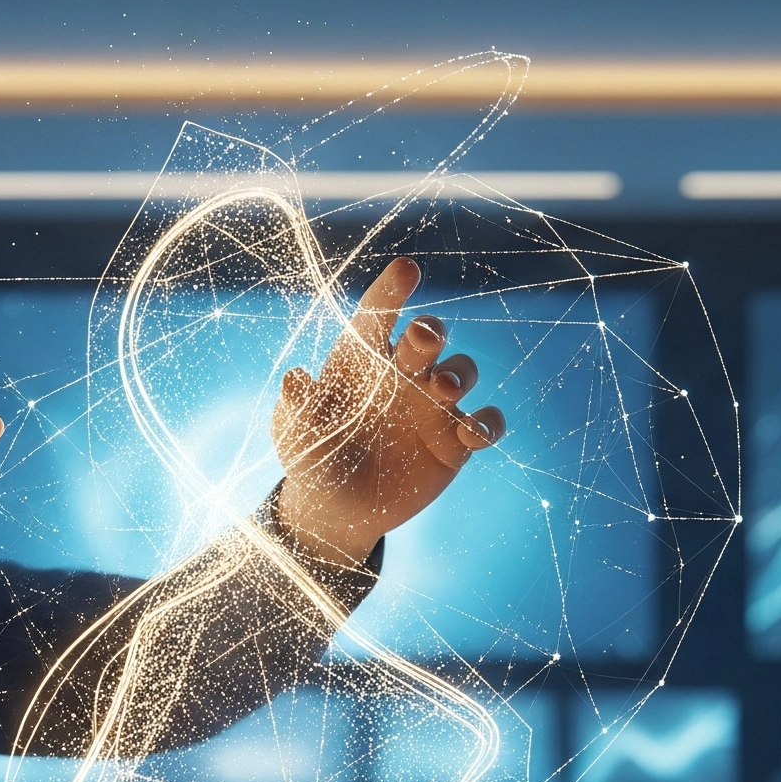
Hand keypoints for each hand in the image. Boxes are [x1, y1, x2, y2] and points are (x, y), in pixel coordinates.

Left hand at [268, 257, 504, 567]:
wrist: (338, 512)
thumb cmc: (312, 460)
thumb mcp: (295, 435)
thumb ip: (296, 407)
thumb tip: (293, 378)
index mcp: (361, 360)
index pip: (378, 315)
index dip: (392, 290)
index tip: (407, 269)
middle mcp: (403, 374)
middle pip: (428, 338)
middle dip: (430, 332)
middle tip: (422, 338)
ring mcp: (433, 407)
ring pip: (462, 371)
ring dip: (457, 373)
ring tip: (440, 389)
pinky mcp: (455, 442)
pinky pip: (485, 423)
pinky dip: (487, 424)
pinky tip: (472, 433)